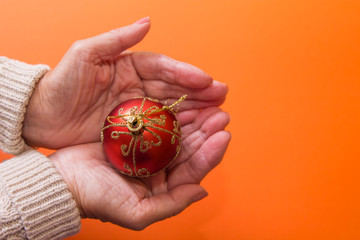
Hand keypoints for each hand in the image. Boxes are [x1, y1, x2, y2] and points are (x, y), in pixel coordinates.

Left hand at [22, 17, 227, 148]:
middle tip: (222, 97)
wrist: (42, 116)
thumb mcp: (85, 53)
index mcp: (130, 65)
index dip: (186, 73)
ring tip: (217, 114)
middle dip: (199, 92)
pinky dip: (179, 129)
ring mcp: (138, 109)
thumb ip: (117, 38)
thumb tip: (148, 22)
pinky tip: (195, 131)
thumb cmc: (61, 82)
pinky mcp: (134, 130)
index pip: (164, 67)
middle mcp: (138, 86)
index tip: (207, 80)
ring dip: (195, 110)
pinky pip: (160, 128)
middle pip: (174, 88)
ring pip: (172, 108)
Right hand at [49, 107, 229, 229]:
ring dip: (194, 121)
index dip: (211, 153)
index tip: (224, 134)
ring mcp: (148, 152)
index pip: (194, 170)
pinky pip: (158, 124)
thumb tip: (203, 190)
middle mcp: (160, 169)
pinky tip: (181, 104)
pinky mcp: (136, 136)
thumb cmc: (97, 199)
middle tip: (220, 113)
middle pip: (191, 150)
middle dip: (207, 132)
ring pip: (178, 135)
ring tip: (209, 106)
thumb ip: (172, 204)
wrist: (64, 181)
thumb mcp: (136, 213)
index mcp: (164, 188)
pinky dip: (171, 114)